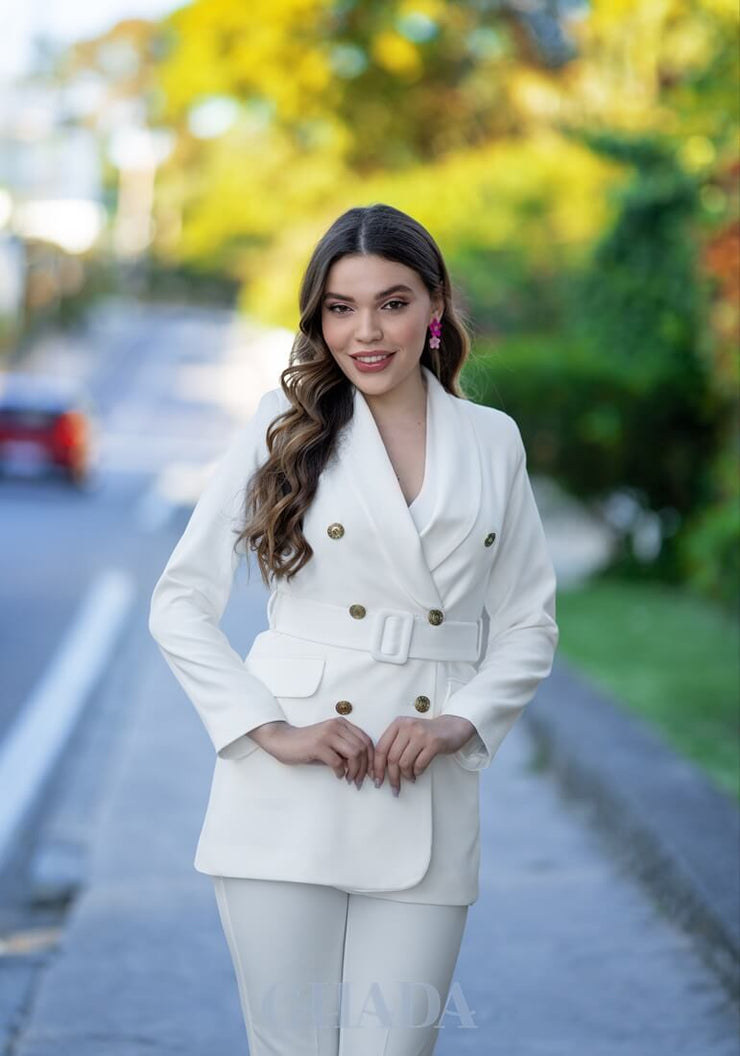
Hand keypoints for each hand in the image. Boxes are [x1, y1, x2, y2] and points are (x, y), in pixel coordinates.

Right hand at [248, 718, 374, 783]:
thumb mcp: (330, 744)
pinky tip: (338, 776)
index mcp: (342, 723)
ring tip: (351, 780)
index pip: (366, 740)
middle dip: (365, 768)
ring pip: (354, 754)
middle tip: (360, 781)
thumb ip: (346, 750)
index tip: (372, 773)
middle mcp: (337, 726)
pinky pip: (337, 762)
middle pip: (362, 748)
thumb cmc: (307, 744)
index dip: (372, 759)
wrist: (283, 740)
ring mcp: (327, 734)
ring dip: (355, 771)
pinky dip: (341, 772)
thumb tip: (363, 767)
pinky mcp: (318, 745)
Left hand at [371, 715, 477, 796]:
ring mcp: (421, 734)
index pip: (381, 748)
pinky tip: (418, 773)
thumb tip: (380, 768)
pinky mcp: (434, 742)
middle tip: (393, 787)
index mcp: (398, 724)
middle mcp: (408, 727)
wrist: (451, 727)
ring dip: (406, 775)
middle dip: (392, 776)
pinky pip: (419, 764)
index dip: (377, 767)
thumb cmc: (426, 733)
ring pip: (404, 763)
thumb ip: (394, 745)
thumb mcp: (407, 732)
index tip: (376, 779)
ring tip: (409, 778)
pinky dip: (417, 772)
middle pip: (392, 758)